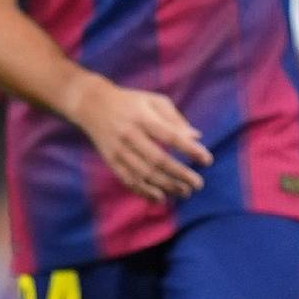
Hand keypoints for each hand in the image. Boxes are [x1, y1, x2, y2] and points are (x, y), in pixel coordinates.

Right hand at [61, 72, 211, 202]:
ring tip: (184, 192)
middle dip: (180, 174)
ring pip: (144, 174)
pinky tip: (160, 198)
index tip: (207, 160)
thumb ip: (175, 119)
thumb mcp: (154, 101)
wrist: (91, 104)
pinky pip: (128, 180)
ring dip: (166, 186)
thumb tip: (196, 138)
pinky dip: (144, 192)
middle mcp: (129, 134)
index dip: (189, 149)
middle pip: (158, 160)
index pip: (170, 136)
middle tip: (198, 184)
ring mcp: (118, 150)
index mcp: (142, 117)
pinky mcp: (111, 161)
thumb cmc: (130, 101)